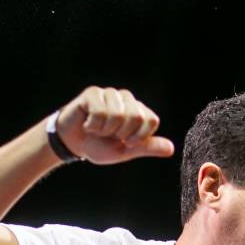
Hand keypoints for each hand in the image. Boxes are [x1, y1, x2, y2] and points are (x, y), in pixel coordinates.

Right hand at [54, 87, 174, 163]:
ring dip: (105, 130)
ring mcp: (110, 94)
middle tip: (110, 136)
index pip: (152, 120)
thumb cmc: (100, 146)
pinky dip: (93, 124)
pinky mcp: (93, 93)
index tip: (126, 143)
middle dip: (121, 133)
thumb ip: (147, 147)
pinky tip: (88, 124)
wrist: (73, 144)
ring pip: (117, 114)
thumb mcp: (126, 151)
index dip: (139, 136)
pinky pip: (99, 110)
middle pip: (136, 116)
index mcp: (139, 112)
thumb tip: (171, 149)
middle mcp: (127, 100)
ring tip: (98, 130)